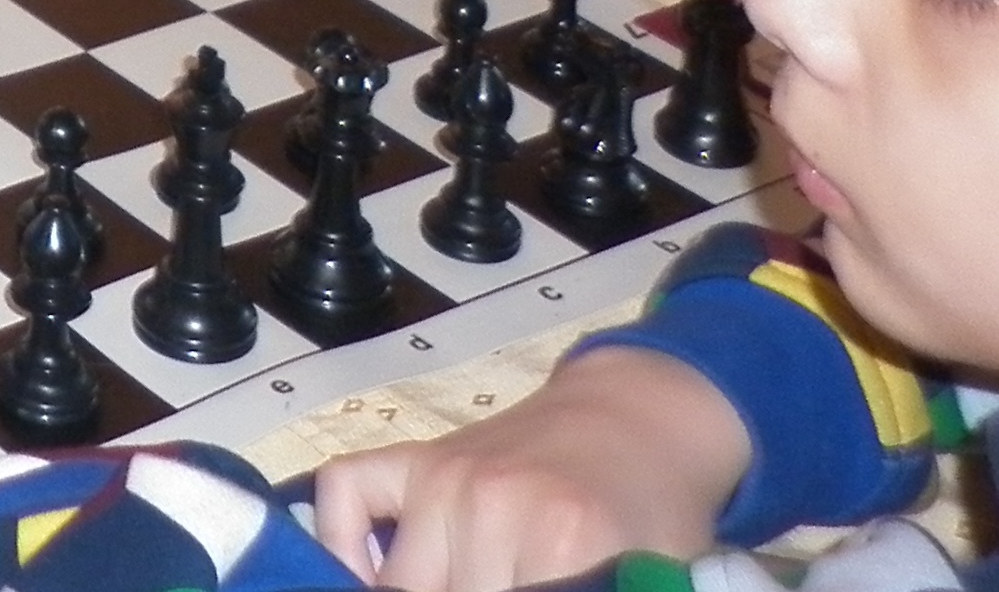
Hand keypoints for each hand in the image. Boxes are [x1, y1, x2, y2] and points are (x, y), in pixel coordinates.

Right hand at [311, 348, 753, 591]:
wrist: (639, 423)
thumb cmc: (656, 517)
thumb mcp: (652, 579)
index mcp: (563, 545)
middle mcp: (489, 506)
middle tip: (501, 591)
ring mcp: (444, 476)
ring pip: (396, 581)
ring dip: (425, 591)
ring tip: (463, 586)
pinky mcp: (417, 456)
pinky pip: (345, 496)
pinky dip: (342, 540)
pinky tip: (371, 573)